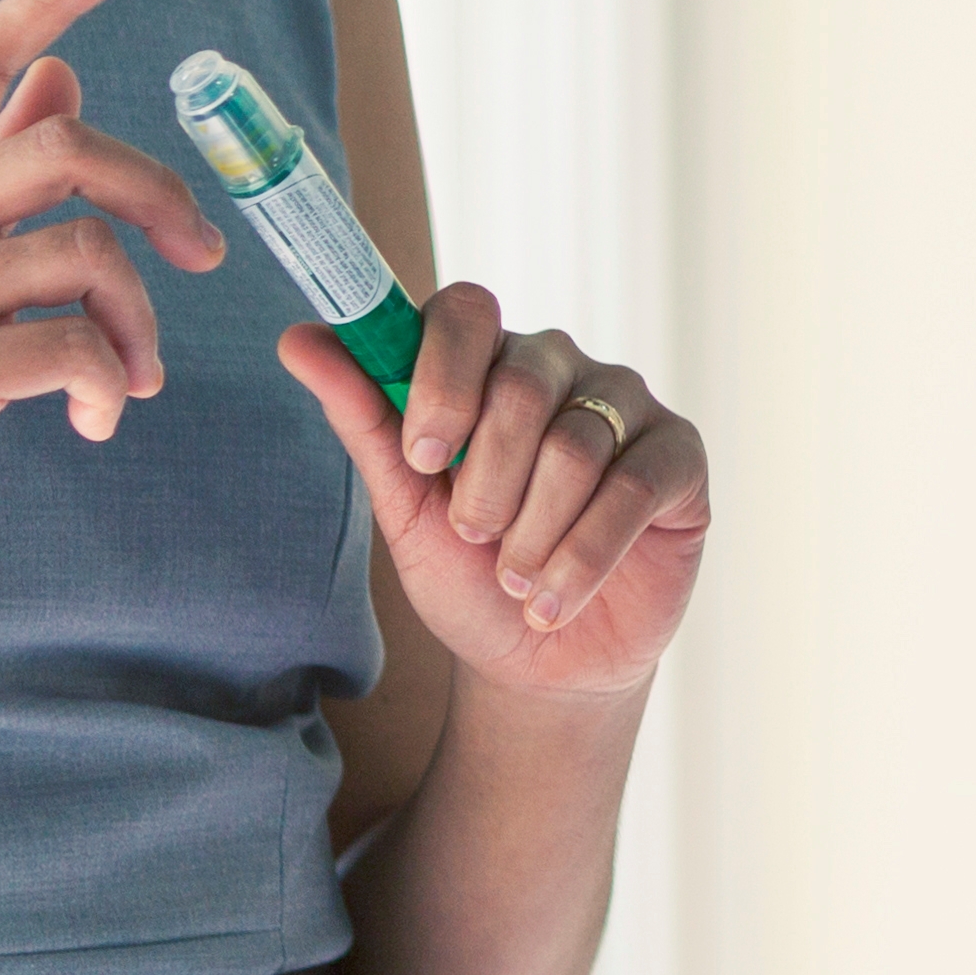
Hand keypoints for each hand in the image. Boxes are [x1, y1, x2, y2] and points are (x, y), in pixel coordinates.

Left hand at [279, 286, 708, 698]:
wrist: (541, 663)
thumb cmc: (469, 575)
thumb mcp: (403, 504)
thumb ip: (362, 417)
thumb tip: (297, 337)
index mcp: (487, 361)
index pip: (466, 311)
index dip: (441, 380)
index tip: (422, 459)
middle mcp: (560, 367)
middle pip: (520, 387)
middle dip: (485, 484)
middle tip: (475, 537)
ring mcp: (626, 406)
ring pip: (574, 446)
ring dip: (532, 535)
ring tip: (518, 581)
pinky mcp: (678, 458)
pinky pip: (633, 488)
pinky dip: (582, 558)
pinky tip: (553, 600)